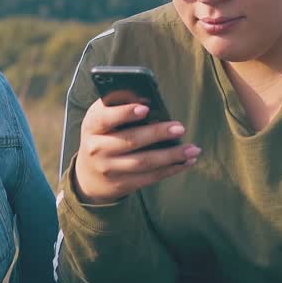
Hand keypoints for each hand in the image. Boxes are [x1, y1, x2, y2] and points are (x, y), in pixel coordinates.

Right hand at [73, 95, 200, 204]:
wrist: (88, 176)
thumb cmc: (101, 137)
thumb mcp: (101, 121)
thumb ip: (117, 107)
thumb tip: (147, 98)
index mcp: (92, 126)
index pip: (105, 118)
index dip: (125, 113)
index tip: (146, 108)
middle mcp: (97, 148)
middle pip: (130, 141)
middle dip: (157, 134)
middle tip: (180, 128)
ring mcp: (109, 169)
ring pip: (143, 162)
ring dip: (171, 155)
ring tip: (193, 149)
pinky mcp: (122, 184)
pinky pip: (149, 177)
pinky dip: (170, 169)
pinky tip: (186, 162)